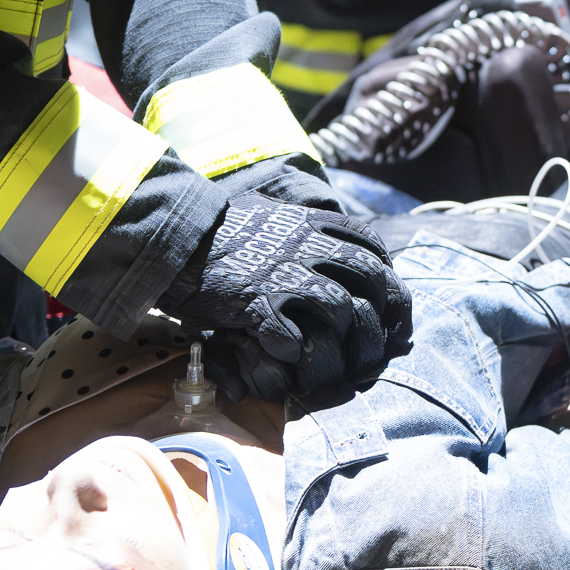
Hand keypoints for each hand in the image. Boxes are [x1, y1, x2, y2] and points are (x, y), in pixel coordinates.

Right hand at [162, 194, 410, 404]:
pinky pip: (291, 334)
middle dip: (390, 310)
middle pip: (370, 276)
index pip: (371, 245)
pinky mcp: (256, 301)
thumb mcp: (270, 212)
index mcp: (312, 222)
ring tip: (345, 357)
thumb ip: (301, 222)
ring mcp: (283, 273)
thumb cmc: (221, 227)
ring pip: (340, 306)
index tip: (393, 301)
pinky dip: (297, 349)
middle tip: (391, 340)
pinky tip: (292, 355)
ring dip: (348, 335)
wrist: (176, 235)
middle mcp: (306, 244)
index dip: (390, 275)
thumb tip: (324, 227)